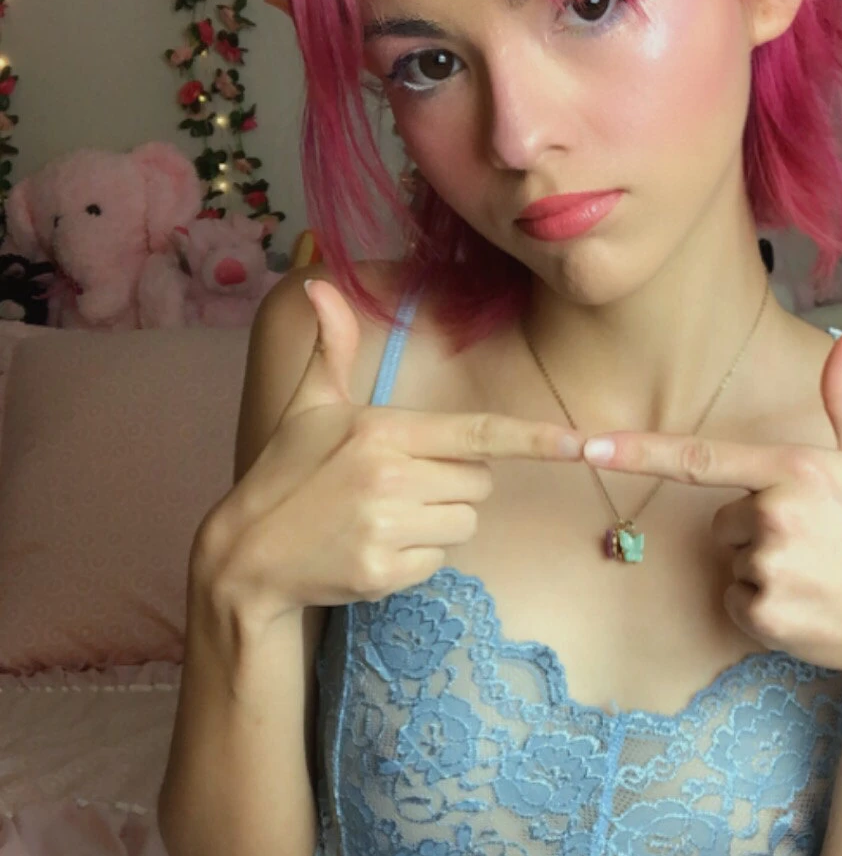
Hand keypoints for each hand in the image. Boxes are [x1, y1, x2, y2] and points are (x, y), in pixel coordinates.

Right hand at [207, 278, 585, 622]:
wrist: (245, 554)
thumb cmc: (285, 473)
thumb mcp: (307, 406)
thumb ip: (330, 348)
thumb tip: (320, 282)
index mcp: (384, 430)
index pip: (479, 433)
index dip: (536, 440)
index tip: (582, 443)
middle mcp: (392, 477)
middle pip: (480, 481)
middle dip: (454, 482)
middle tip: (401, 485)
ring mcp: (389, 528)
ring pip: (465, 521)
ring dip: (439, 521)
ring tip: (385, 516)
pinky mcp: (386, 573)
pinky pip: (441, 559)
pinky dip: (418, 557)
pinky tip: (375, 548)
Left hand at [582, 328, 841, 686]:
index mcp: (796, 469)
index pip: (700, 457)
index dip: (638, 451)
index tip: (588, 445)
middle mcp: (775, 514)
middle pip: (723, 518)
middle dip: (757, 530)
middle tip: (816, 545)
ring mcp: (767, 566)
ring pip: (731, 560)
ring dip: (763, 569)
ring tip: (820, 576)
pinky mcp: (762, 613)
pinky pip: (735, 601)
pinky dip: (764, 609)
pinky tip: (810, 606)